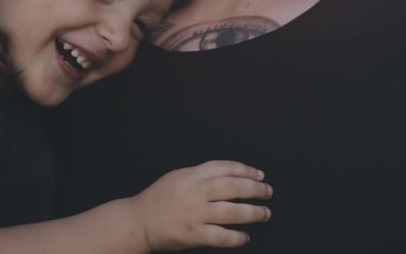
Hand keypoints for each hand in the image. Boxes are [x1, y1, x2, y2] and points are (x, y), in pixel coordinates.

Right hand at [130, 160, 271, 249]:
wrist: (137, 222)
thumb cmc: (158, 199)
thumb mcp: (179, 177)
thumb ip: (202, 174)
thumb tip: (231, 175)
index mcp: (193, 175)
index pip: (227, 168)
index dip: (247, 170)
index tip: (260, 175)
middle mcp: (196, 191)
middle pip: (234, 187)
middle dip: (256, 189)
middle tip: (268, 192)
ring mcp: (195, 213)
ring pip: (232, 212)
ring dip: (253, 213)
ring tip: (265, 213)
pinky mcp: (192, 234)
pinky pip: (221, 236)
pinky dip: (237, 237)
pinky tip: (245, 236)